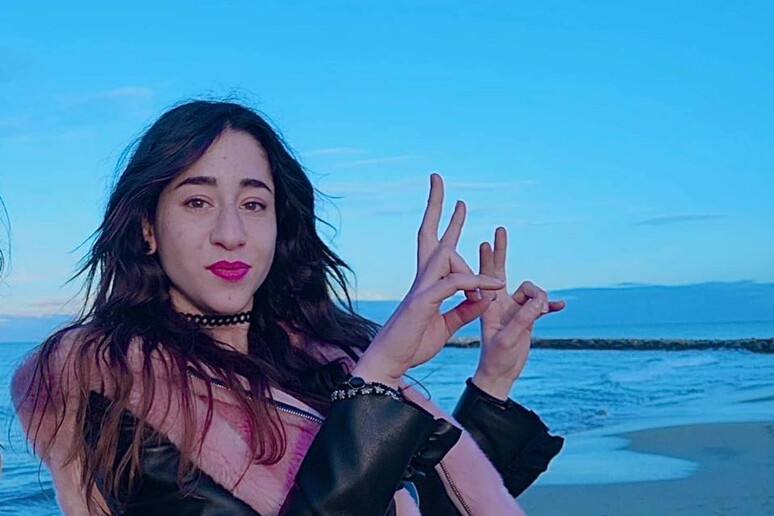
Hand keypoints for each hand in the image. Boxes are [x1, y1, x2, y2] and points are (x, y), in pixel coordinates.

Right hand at [355, 174, 504, 386]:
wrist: (392, 362)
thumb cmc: (413, 344)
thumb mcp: (447, 325)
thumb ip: (465, 310)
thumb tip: (484, 298)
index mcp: (428, 284)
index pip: (437, 246)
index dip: (447, 224)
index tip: (457, 203)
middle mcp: (422, 279)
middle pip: (429, 235)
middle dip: (435, 206)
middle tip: (438, 179)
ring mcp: (421, 288)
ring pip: (445, 255)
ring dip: (466, 252)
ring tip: (490, 265)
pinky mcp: (424, 301)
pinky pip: (454, 284)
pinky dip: (475, 284)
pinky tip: (493, 289)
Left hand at [472, 227, 564, 398]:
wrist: (500, 375)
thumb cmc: (497, 358)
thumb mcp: (509, 339)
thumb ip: (524, 318)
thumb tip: (540, 300)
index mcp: (488, 305)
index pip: (486, 276)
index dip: (487, 259)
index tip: (485, 242)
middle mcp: (499, 302)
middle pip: (501, 270)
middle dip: (501, 250)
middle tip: (500, 229)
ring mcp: (513, 308)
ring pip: (532, 291)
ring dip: (540, 299)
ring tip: (542, 312)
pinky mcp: (526, 317)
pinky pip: (541, 306)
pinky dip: (550, 305)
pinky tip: (560, 307)